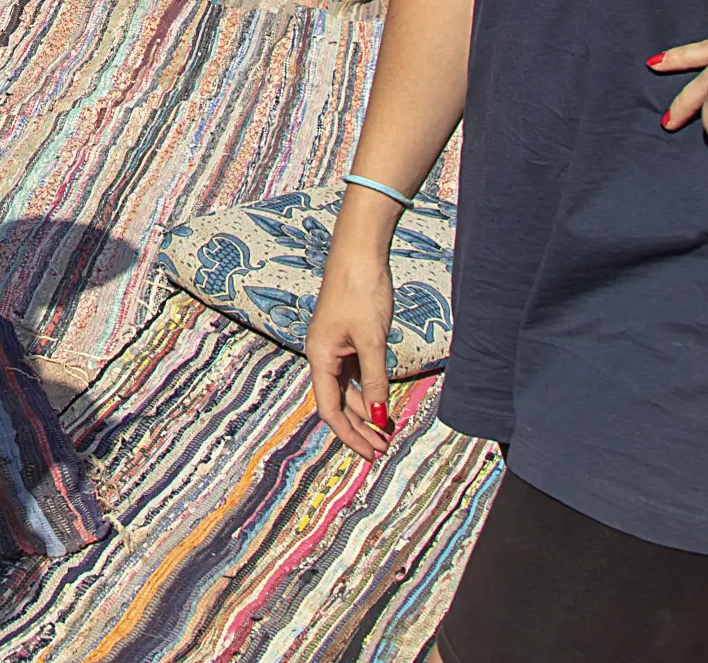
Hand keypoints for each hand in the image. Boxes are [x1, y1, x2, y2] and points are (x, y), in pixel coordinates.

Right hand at [305, 244, 399, 460]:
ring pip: (348, 390)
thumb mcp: (372, 340)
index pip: (330, 409)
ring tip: (388, 430)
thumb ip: (375, 379)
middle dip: (359, 428)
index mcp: (320, 357)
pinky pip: (355, 373)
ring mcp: (335, 347)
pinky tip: (383, 401)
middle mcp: (323, 355)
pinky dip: (369, 390)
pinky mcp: (348, 338)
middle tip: (384, 449)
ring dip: (366, 411)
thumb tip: (379, 415)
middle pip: (338, 403)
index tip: (370, 454)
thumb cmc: (360, 292)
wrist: (359, 253)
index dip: (349, 435)